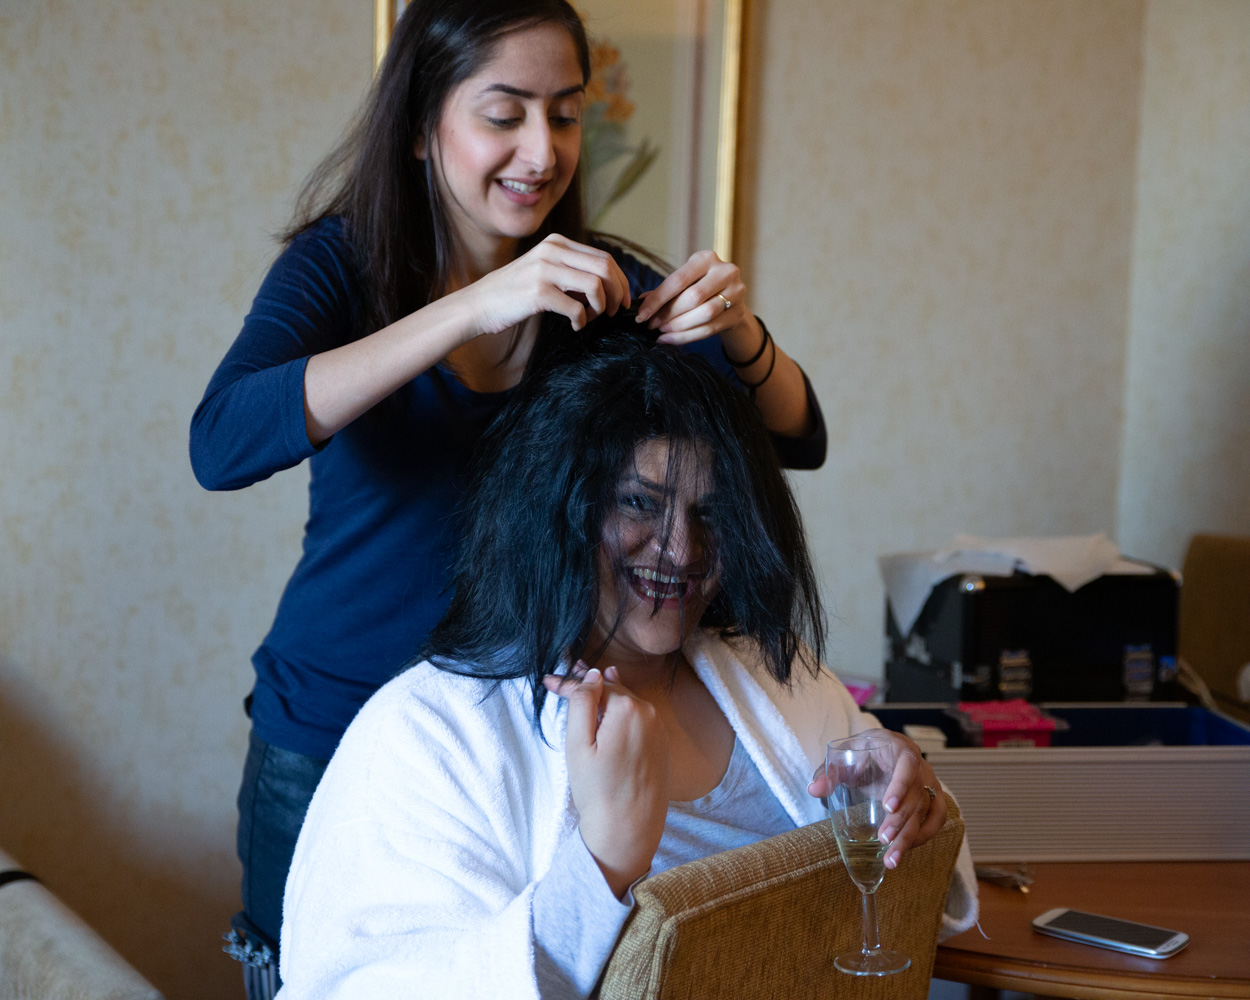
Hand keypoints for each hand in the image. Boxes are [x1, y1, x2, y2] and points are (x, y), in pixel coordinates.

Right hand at [461, 234, 630, 337]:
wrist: (479, 304)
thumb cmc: (515, 292)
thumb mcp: (544, 270)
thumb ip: (571, 271)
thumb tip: (607, 286)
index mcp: (557, 243)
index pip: (603, 257)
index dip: (620, 280)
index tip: (622, 300)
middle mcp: (552, 251)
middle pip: (605, 267)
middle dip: (617, 293)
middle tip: (614, 312)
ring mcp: (545, 270)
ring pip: (595, 285)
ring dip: (601, 307)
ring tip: (592, 318)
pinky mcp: (538, 292)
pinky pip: (577, 307)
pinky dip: (582, 320)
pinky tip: (575, 325)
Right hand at [543, 663, 668, 897]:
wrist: (629, 829)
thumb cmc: (598, 790)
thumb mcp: (578, 745)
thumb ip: (583, 703)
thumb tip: (593, 674)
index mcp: (628, 708)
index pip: (594, 685)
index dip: (568, 682)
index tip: (548, 682)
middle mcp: (649, 712)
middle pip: (612, 690)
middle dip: (588, 685)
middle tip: (565, 676)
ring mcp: (659, 728)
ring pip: (626, 703)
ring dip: (606, 697)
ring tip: (586, 686)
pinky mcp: (662, 744)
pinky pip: (638, 719)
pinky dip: (621, 713)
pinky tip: (610, 710)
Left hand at [636, 250, 751, 349]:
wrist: (730, 298)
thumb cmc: (700, 287)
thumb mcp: (684, 283)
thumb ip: (665, 291)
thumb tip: (641, 302)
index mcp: (706, 258)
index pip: (678, 280)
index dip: (658, 300)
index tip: (641, 316)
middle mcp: (724, 271)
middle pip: (693, 297)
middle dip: (669, 314)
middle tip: (653, 326)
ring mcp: (736, 292)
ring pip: (704, 314)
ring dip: (679, 326)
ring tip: (663, 332)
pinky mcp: (738, 313)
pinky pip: (710, 328)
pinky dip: (688, 336)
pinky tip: (672, 339)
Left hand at [806, 729, 945, 869]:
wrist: (879, 752)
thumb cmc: (863, 754)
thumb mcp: (844, 757)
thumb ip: (829, 773)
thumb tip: (814, 789)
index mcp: (900, 749)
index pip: (907, 765)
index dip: (900, 786)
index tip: (887, 807)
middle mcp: (920, 766)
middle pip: (917, 795)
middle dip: (901, 821)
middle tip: (883, 840)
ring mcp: (930, 783)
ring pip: (929, 812)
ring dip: (912, 836)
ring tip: (892, 859)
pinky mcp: (933, 799)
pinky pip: (937, 819)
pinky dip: (923, 836)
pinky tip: (905, 850)